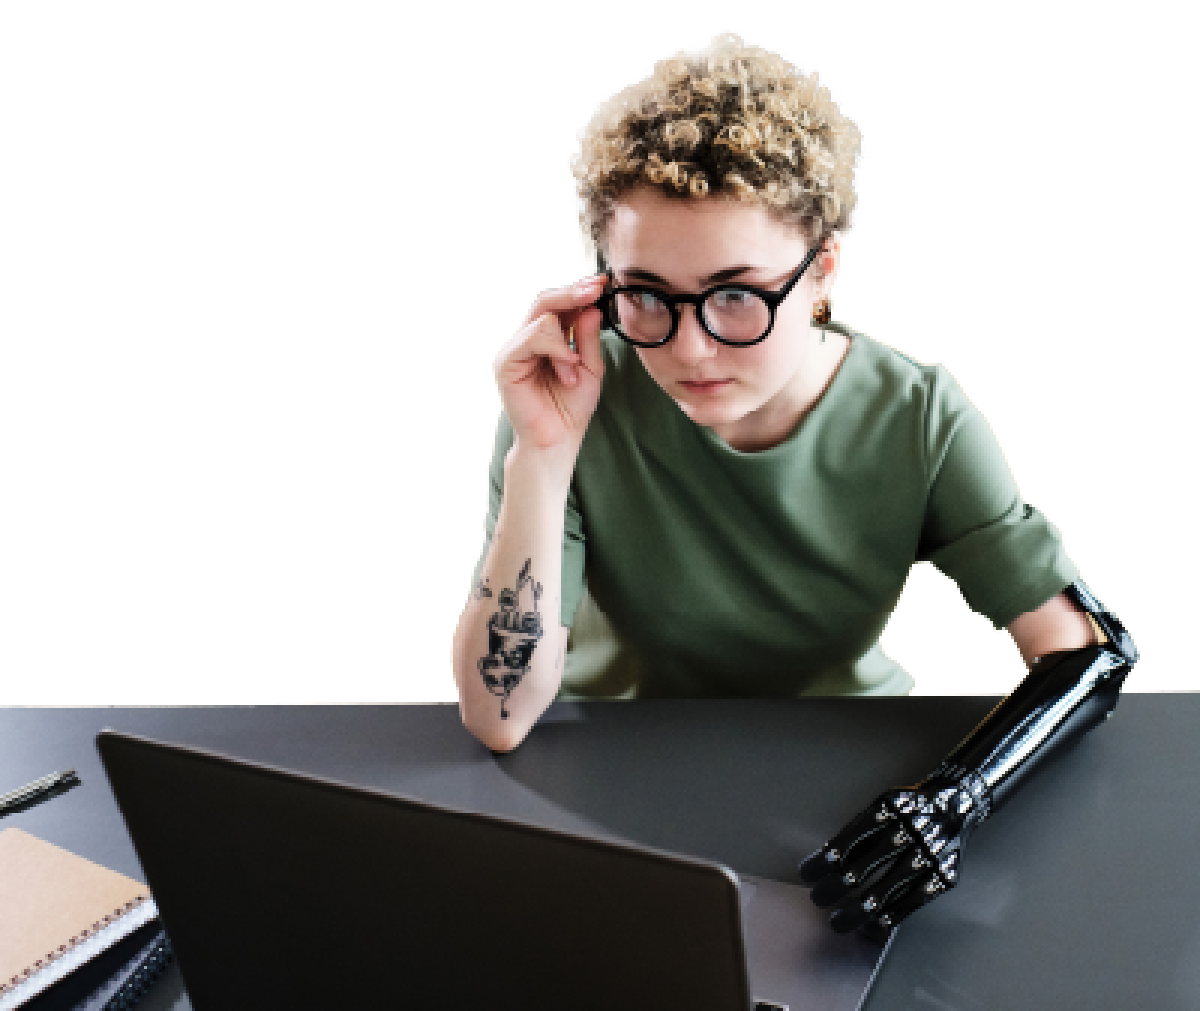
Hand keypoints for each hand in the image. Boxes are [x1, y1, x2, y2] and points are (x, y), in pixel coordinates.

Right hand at [493, 274, 606, 465]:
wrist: (558, 439)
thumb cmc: (571, 407)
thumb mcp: (591, 368)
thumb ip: (589, 337)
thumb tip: (591, 305)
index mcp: (547, 338)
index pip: (559, 305)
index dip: (580, 290)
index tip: (604, 283)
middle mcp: (527, 339)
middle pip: (545, 300)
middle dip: (573, 293)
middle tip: (597, 290)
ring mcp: (514, 349)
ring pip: (541, 316)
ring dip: (567, 341)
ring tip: (575, 369)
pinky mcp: (506, 362)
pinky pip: (532, 337)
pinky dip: (556, 349)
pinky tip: (567, 369)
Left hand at [797, 772, 988, 940]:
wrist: (955, 804)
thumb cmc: (906, 809)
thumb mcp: (881, 806)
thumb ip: (860, 831)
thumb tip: (826, 861)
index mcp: (887, 810)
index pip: (847, 840)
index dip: (824, 861)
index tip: (807, 876)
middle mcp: (908, 832)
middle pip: (864, 868)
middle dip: (835, 889)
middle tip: (818, 900)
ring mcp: (928, 855)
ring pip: (887, 890)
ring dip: (858, 911)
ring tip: (838, 921)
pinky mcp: (944, 875)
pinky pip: (913, 901)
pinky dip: (890, 917)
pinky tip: (871, 926)